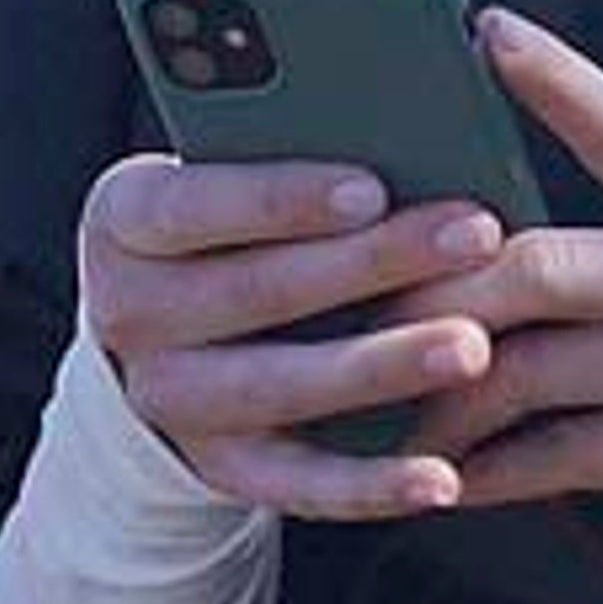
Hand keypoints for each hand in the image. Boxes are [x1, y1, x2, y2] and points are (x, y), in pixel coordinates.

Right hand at [75, 152, 507, 520]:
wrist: (171, 321)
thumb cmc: (237, 212)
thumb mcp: (232, 161)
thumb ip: (293, 140)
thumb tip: (411, 119)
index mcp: (125, 218)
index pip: (193, 204)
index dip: (281, 199)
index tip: (372, 186)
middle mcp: (130, 313)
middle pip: (255, 292)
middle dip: (374, 264)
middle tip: (477, 237)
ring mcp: (170, 399)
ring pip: (278, 387)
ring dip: (383, 369)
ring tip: (473, 347)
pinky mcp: (220, 466)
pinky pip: (297, 483)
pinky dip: (371, 484)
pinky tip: (442, 475)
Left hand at [387, 5, 602, 505]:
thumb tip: (485, 201)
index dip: (558, 79)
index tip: (488, 29)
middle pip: (541, 267)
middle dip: (436, 281)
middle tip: (356, 285)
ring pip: (527, 370)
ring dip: (436, 382)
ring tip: (366, 384)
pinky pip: (551, 456)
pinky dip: (482, 465)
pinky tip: (432, 464)